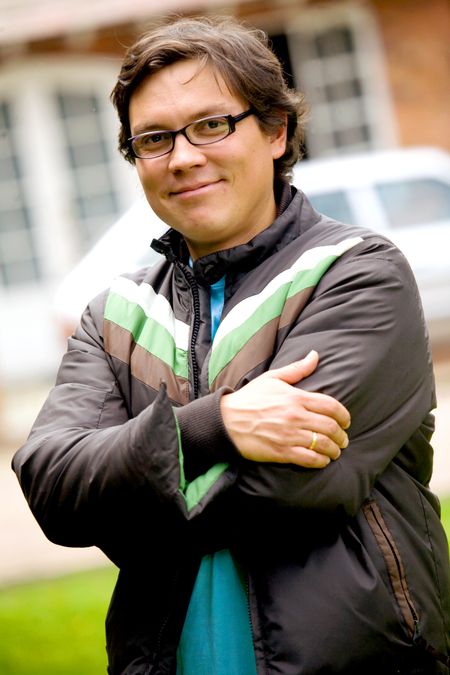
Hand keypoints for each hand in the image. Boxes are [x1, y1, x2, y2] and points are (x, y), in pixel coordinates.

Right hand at [220, 351, 349, 468]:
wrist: (226, 420)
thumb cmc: (249, 398)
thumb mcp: (272, 378)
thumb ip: (297, 369)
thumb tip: (315, 355)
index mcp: (295, 397)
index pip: (331, 406)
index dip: (344, 415)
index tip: (346, 421)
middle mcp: (295, 416)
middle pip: (330, 427)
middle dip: (341, 435)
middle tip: (343, 439)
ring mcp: (289, 435)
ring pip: (323, 445)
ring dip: (334, 450)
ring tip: (335, 451)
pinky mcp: (281, 452)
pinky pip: (309, 459)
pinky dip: (320, 461)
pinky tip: (322, 460)